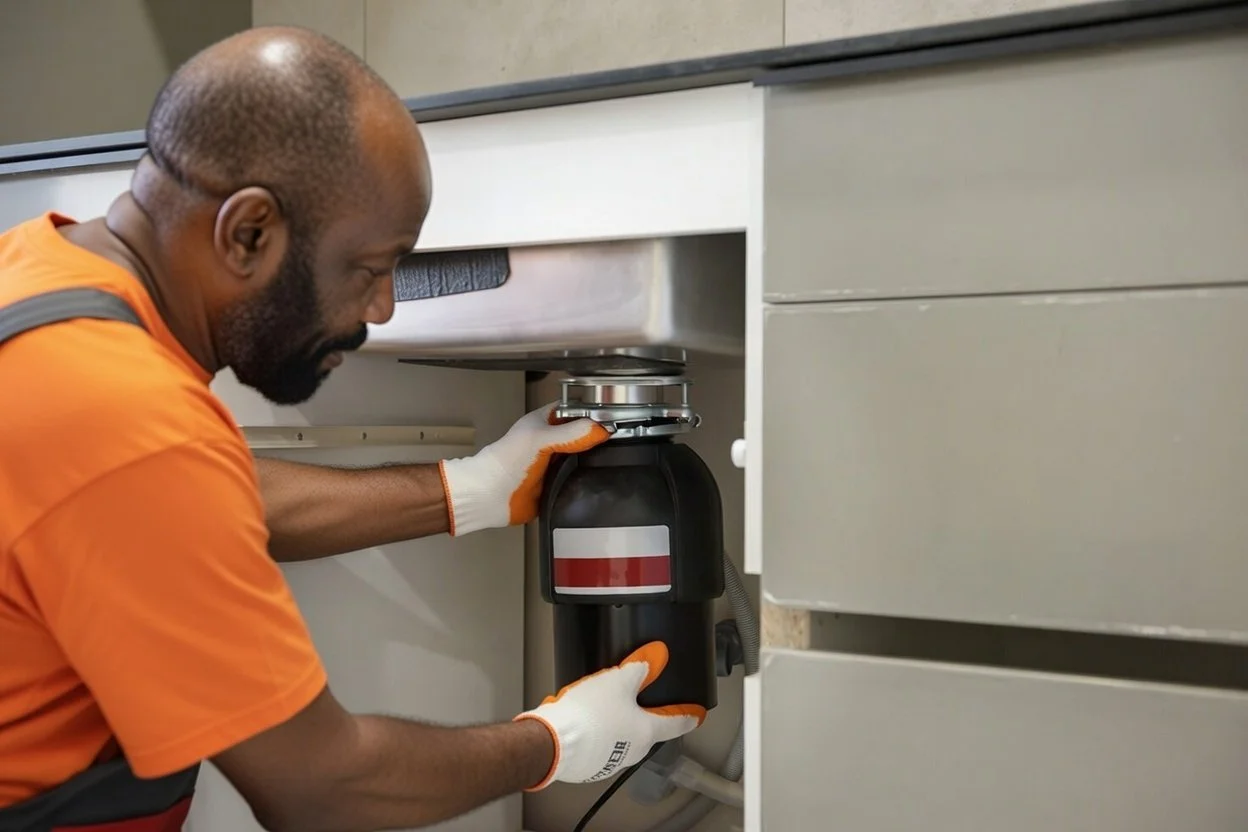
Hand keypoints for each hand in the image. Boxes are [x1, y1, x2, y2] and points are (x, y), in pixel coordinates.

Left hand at [438, 401, 608, 536]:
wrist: (489, 496)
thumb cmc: (503, 462)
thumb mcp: (540, 439)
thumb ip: (571, 434)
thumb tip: (599, 429)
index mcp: (544, 423)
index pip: (573, 410)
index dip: (591, 411)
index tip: (612, 415)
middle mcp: (550, 442)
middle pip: (582, 435)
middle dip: (596, 437)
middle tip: (618, 439)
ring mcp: (553, 464)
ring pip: (581, 458)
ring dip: (592, 461)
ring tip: (612, 458)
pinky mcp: (555, 485)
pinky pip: (576, 481)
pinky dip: (585, 481)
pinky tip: (596, 480)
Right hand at [513, 642, 704, 788]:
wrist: (552, 743)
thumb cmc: (587, 716)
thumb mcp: (617, 681)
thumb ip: (640, 667)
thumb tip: (657, 655)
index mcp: (646, 732)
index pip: (676, 723)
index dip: (688, 714)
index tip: (696, 714)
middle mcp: (632, 751)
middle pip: (646, 729)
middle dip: (641, 714)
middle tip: (632, 697)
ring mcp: (610, 762)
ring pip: (620, 737)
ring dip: (614, 723)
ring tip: (597, 705)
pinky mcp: (589, 766)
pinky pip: (598, 745)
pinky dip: (594, 733)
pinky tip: (582, 719)